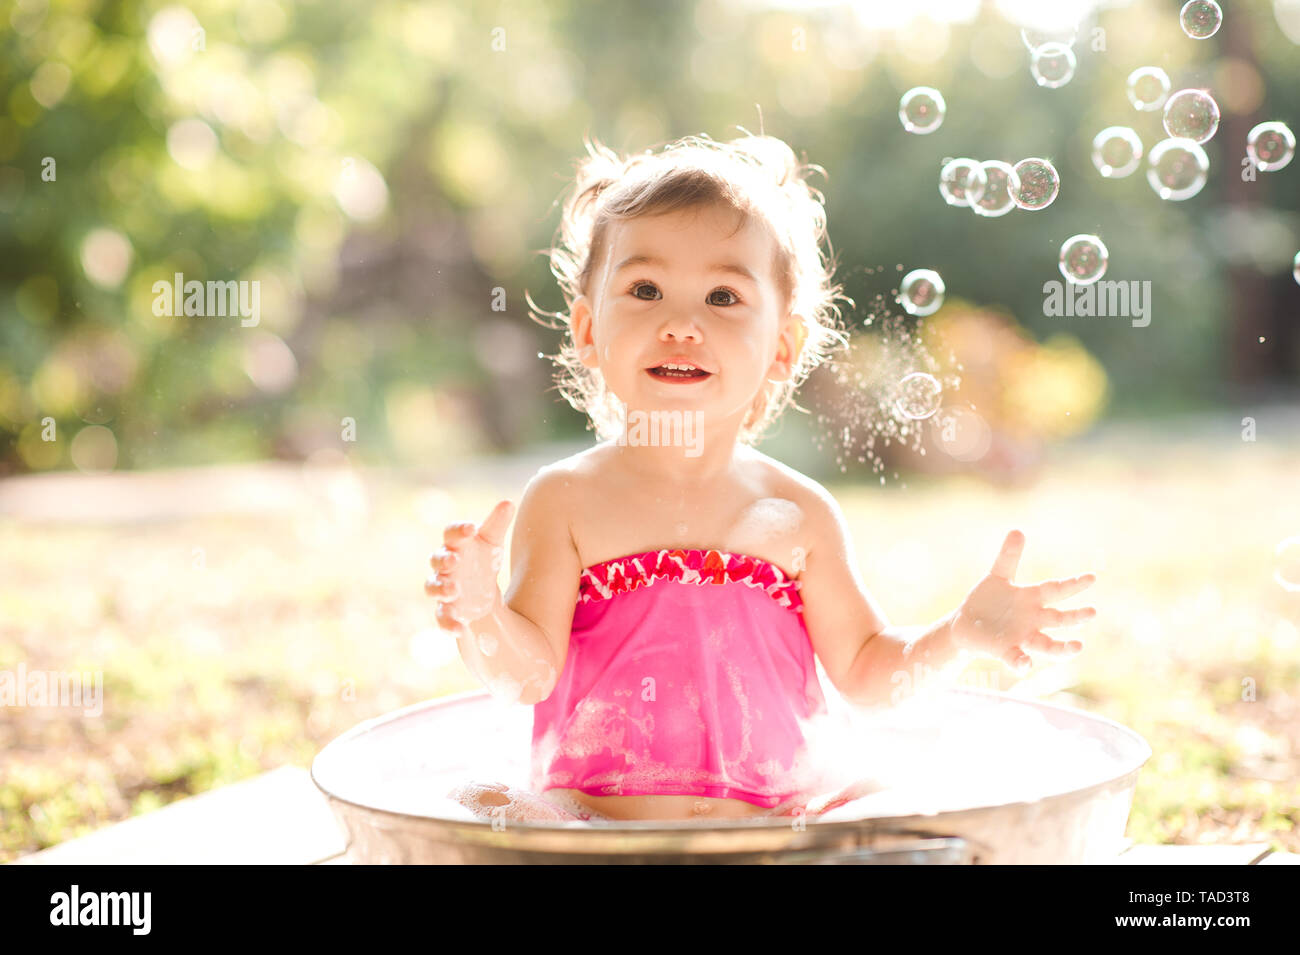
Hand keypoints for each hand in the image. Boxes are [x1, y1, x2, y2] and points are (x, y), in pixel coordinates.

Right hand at [425, 500, 513, 632]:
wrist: (481, 596)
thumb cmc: (483, 562)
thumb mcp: (492, 544)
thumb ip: (496, 524)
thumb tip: (507, 502)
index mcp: (455, 546)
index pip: (451, 534)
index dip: (458, 530)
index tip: (471, 528)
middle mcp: (445, 567)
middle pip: (436, 559)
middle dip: (443, 559)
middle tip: (455, 560)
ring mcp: (444, 590)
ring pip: (433, 588)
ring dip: (441, 589)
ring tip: (454, 590)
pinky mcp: (448, 612)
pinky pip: (442, 618)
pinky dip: (448, 624)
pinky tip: (459, 628)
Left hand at [949, 530, 1095, 674]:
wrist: (965, 626)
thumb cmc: (987, 602)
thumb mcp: (998, 576)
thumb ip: (1009, 557)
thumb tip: (1018, 530)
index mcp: (1032, 599)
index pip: (1056, 590)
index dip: (1073, 584)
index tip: (1092, 577)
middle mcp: (1033, 620)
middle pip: (1059, 619)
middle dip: (1076, 617)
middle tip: (1092, 612)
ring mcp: (1021, 638)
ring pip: (1047, 645)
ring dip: (1062, 648)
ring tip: (1078, 646)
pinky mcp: (1005, 651)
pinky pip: (1016, 658)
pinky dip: (1021, 662)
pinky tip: (1025, 663)